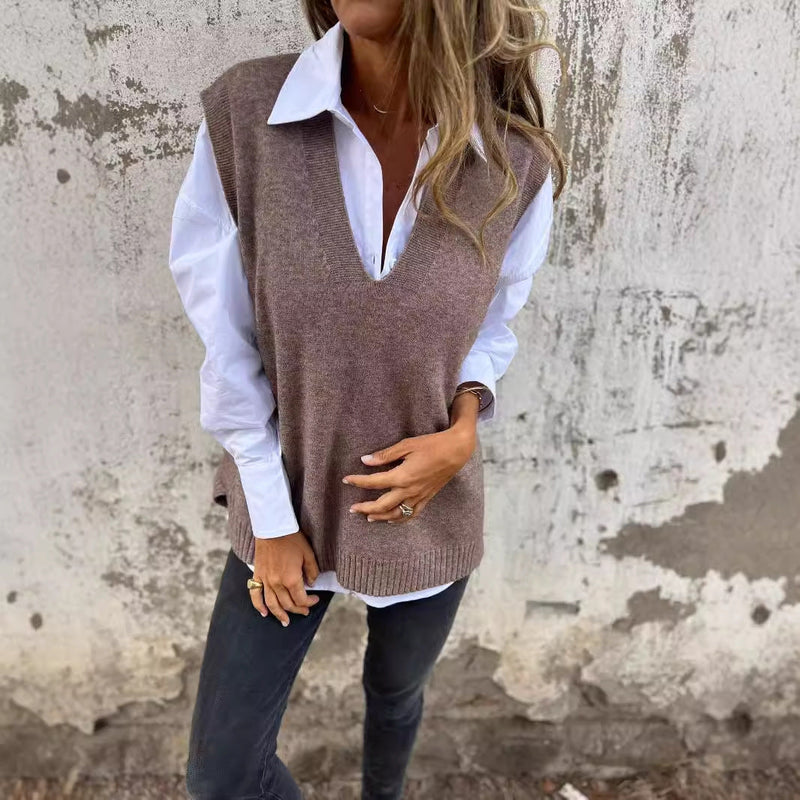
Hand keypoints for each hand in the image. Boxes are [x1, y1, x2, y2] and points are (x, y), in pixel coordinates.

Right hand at [249, 532, 320, 625]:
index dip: (309, 602)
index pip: (301, 599)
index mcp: (291, 578)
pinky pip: (255, 594)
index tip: (315, 599)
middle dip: (298, 609)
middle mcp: (277, 583)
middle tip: (304, 612)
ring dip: (279, 614)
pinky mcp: (257, 575)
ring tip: (285, 621)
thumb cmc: (292, 538)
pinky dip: (258, 606)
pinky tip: (264, 613)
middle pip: (287, 603)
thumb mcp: (308, 554)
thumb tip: (312, 584)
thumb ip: (312, 571)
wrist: (272, 527)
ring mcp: (265, 580)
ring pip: (272, 604)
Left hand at [342, 426, 475, 522]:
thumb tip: (365, 460)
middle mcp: (409, 490)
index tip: (346, 480)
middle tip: (352, 508)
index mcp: (402, 476)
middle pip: (382, 505)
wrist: (456, 451)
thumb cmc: (432, 445)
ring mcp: (419, 497)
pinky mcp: (427, 498)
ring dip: (380, 517)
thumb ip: (385, 455)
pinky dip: (400, 519)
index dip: (358, 482)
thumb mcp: (407, 445)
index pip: (374, 482)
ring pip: (396, 514)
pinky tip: (392, 520)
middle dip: (365, 508)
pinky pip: (412, 514)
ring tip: (368, 517)